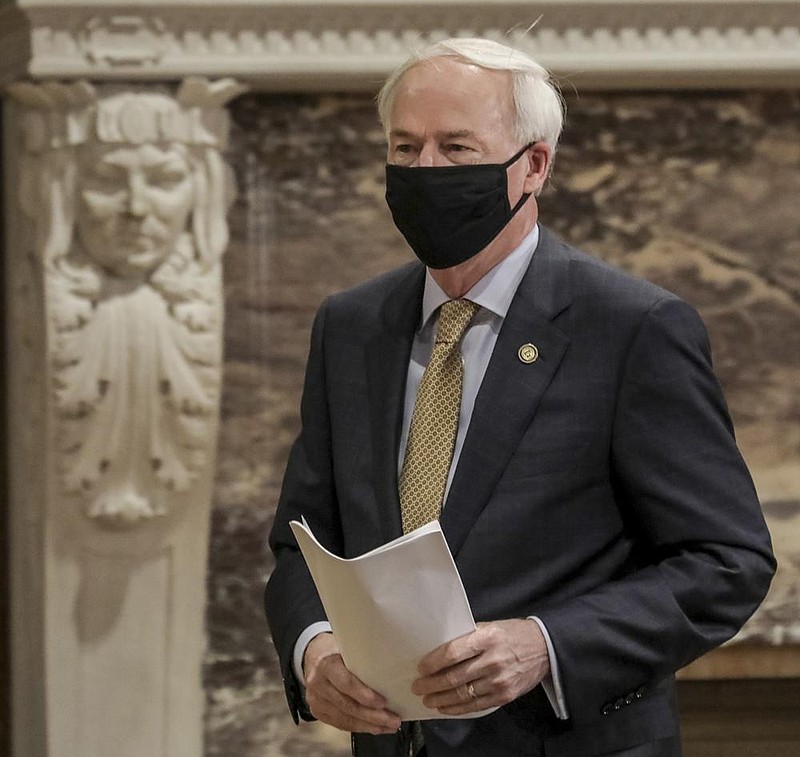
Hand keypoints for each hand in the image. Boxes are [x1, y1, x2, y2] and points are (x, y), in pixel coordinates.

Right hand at [303, 632, 401, 734]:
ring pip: (345, 719)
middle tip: (393, 720)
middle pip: (348, 705)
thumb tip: (391, 668)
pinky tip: (375, 728)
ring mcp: (316, 699)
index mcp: (326, 663)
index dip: (365, 695)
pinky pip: (341, 724)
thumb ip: (362, 657)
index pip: (346, 683)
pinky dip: (360, 727)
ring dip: (370, 725)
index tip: (383, 702)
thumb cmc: (335, 649)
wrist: (313, 654)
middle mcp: (318, 683)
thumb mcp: (346, 646)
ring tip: (389, 726)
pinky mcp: (318, 711)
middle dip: (373, 716)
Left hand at [411, 619, 549, 715]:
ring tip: (428, 699)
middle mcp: (492, 660)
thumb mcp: (490, 626)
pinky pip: (476, 706)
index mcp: (486, 638)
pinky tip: (446, 707)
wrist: (544, 647)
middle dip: (432, 684)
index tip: (421, 668)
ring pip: (463, 694)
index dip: (433, 662)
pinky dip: (457, 709)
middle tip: (418, 686)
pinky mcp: (505, 695)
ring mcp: (499, 680)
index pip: (453, 652)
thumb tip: (440, 650)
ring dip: (441, 699)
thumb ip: (468, 637)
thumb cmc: (512, 634)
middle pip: (455, 676)